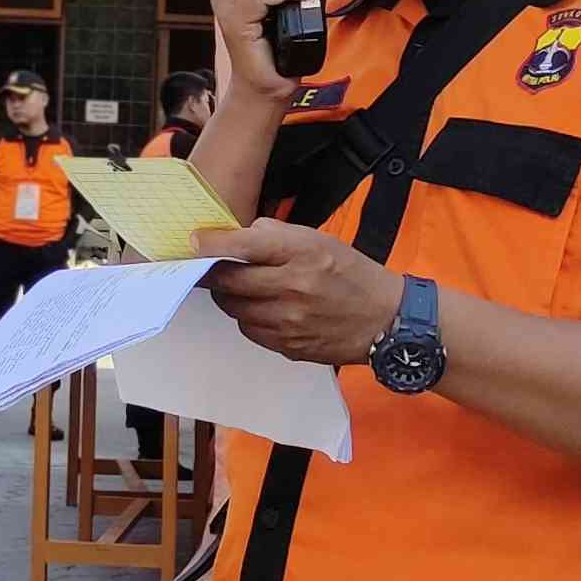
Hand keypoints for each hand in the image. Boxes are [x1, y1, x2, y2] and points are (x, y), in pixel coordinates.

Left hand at [191, 219, 398, 366]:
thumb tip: (235, 236)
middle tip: (206, 268)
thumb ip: (275, 234)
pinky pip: (250, 330)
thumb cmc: (351, 273)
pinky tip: (264, 309)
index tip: (194, 243)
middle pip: (229, 282)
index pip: (244, 246)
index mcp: (302, 253)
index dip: (212, 244)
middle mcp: (293, 287)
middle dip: (212, 274)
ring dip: (231, 297)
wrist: (386, 319)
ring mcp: (289, 321)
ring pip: (234, 309)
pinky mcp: (288, 346)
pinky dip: (248, 318)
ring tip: (243, 288)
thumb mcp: (319, 239)